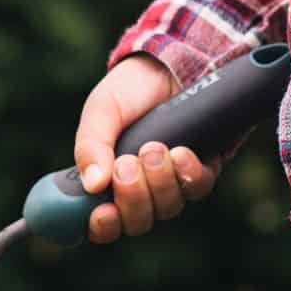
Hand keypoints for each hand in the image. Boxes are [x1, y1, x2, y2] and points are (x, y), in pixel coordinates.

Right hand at [74, 54, 221, 242]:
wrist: (172, 63)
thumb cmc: (130, 91)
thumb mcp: (101, 111)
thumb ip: (91, 146)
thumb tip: (93, 185)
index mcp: (105, 187)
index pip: (102, 226)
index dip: (102, 227)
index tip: (102, 213)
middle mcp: (138, 194)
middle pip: (136, 223)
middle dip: (133, 197)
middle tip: (128, 164)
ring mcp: (170, 186)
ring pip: (166, 208)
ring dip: (159, 181)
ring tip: (155, 146)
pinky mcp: (200, 172)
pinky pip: (196, 188)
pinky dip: (188, 173)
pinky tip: (181, 151)